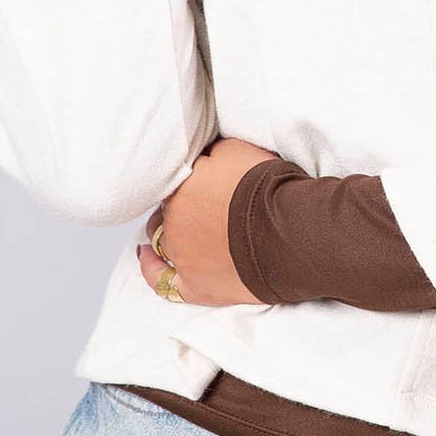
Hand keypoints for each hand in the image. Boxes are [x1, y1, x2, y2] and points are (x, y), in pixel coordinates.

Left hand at [136, 136, 283, 306]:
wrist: (289, 232)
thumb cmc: (267, 189)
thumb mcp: (235, 149)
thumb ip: (210, 153)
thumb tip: (203, 156)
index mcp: (181, 188)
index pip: (177, 180)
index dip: (192, 180)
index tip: (207, 180)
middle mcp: (174, 223)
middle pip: (168, 210)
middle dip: (180, 206)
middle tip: (201, 203)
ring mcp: (183, 257)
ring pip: (162, 241)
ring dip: (169, 233)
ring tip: (183, 228)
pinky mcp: (195, 286)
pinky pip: (161, 281)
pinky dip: (151, 268)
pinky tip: (146, 256)